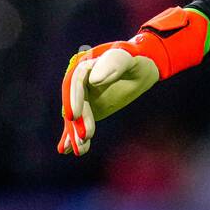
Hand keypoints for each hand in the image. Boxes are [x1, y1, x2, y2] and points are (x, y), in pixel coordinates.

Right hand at [57, 6, 209, 155]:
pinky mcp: (88, 108)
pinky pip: (79, 123)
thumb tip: (93, 80)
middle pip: (74, 102)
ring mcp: (83, 96)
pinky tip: (67, 150)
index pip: (75, 82)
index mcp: (86, 64)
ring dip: (75, 133)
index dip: (73, 99)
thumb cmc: (137, 59)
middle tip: (85, 137)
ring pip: (75, 116)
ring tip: (80, 150)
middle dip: (77, 122)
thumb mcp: (129, 59)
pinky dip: (73, 136)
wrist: (142, 69)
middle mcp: (80, 81)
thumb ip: (114, 64)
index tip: (74, 116)